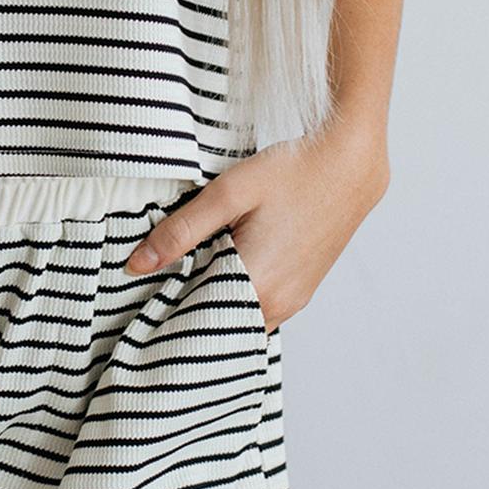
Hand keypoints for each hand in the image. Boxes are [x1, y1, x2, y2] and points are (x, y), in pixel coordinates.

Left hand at [121, 128, 390, 332]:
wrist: (350, 164)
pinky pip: (259, 306)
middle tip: (158, 280)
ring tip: (189, 268)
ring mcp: (295, 300)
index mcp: (257, 286)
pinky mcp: (303, 289)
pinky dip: (236, 294)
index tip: (141, 299)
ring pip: (239, 316)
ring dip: (213, 300)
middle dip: (187, 307)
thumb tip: (137, 264)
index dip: (167, 313)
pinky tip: (223, 263)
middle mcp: (279, 305)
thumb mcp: (228, 193)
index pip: (196, 324)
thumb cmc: (292, 173)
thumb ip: (181, 231)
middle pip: (218, 324)